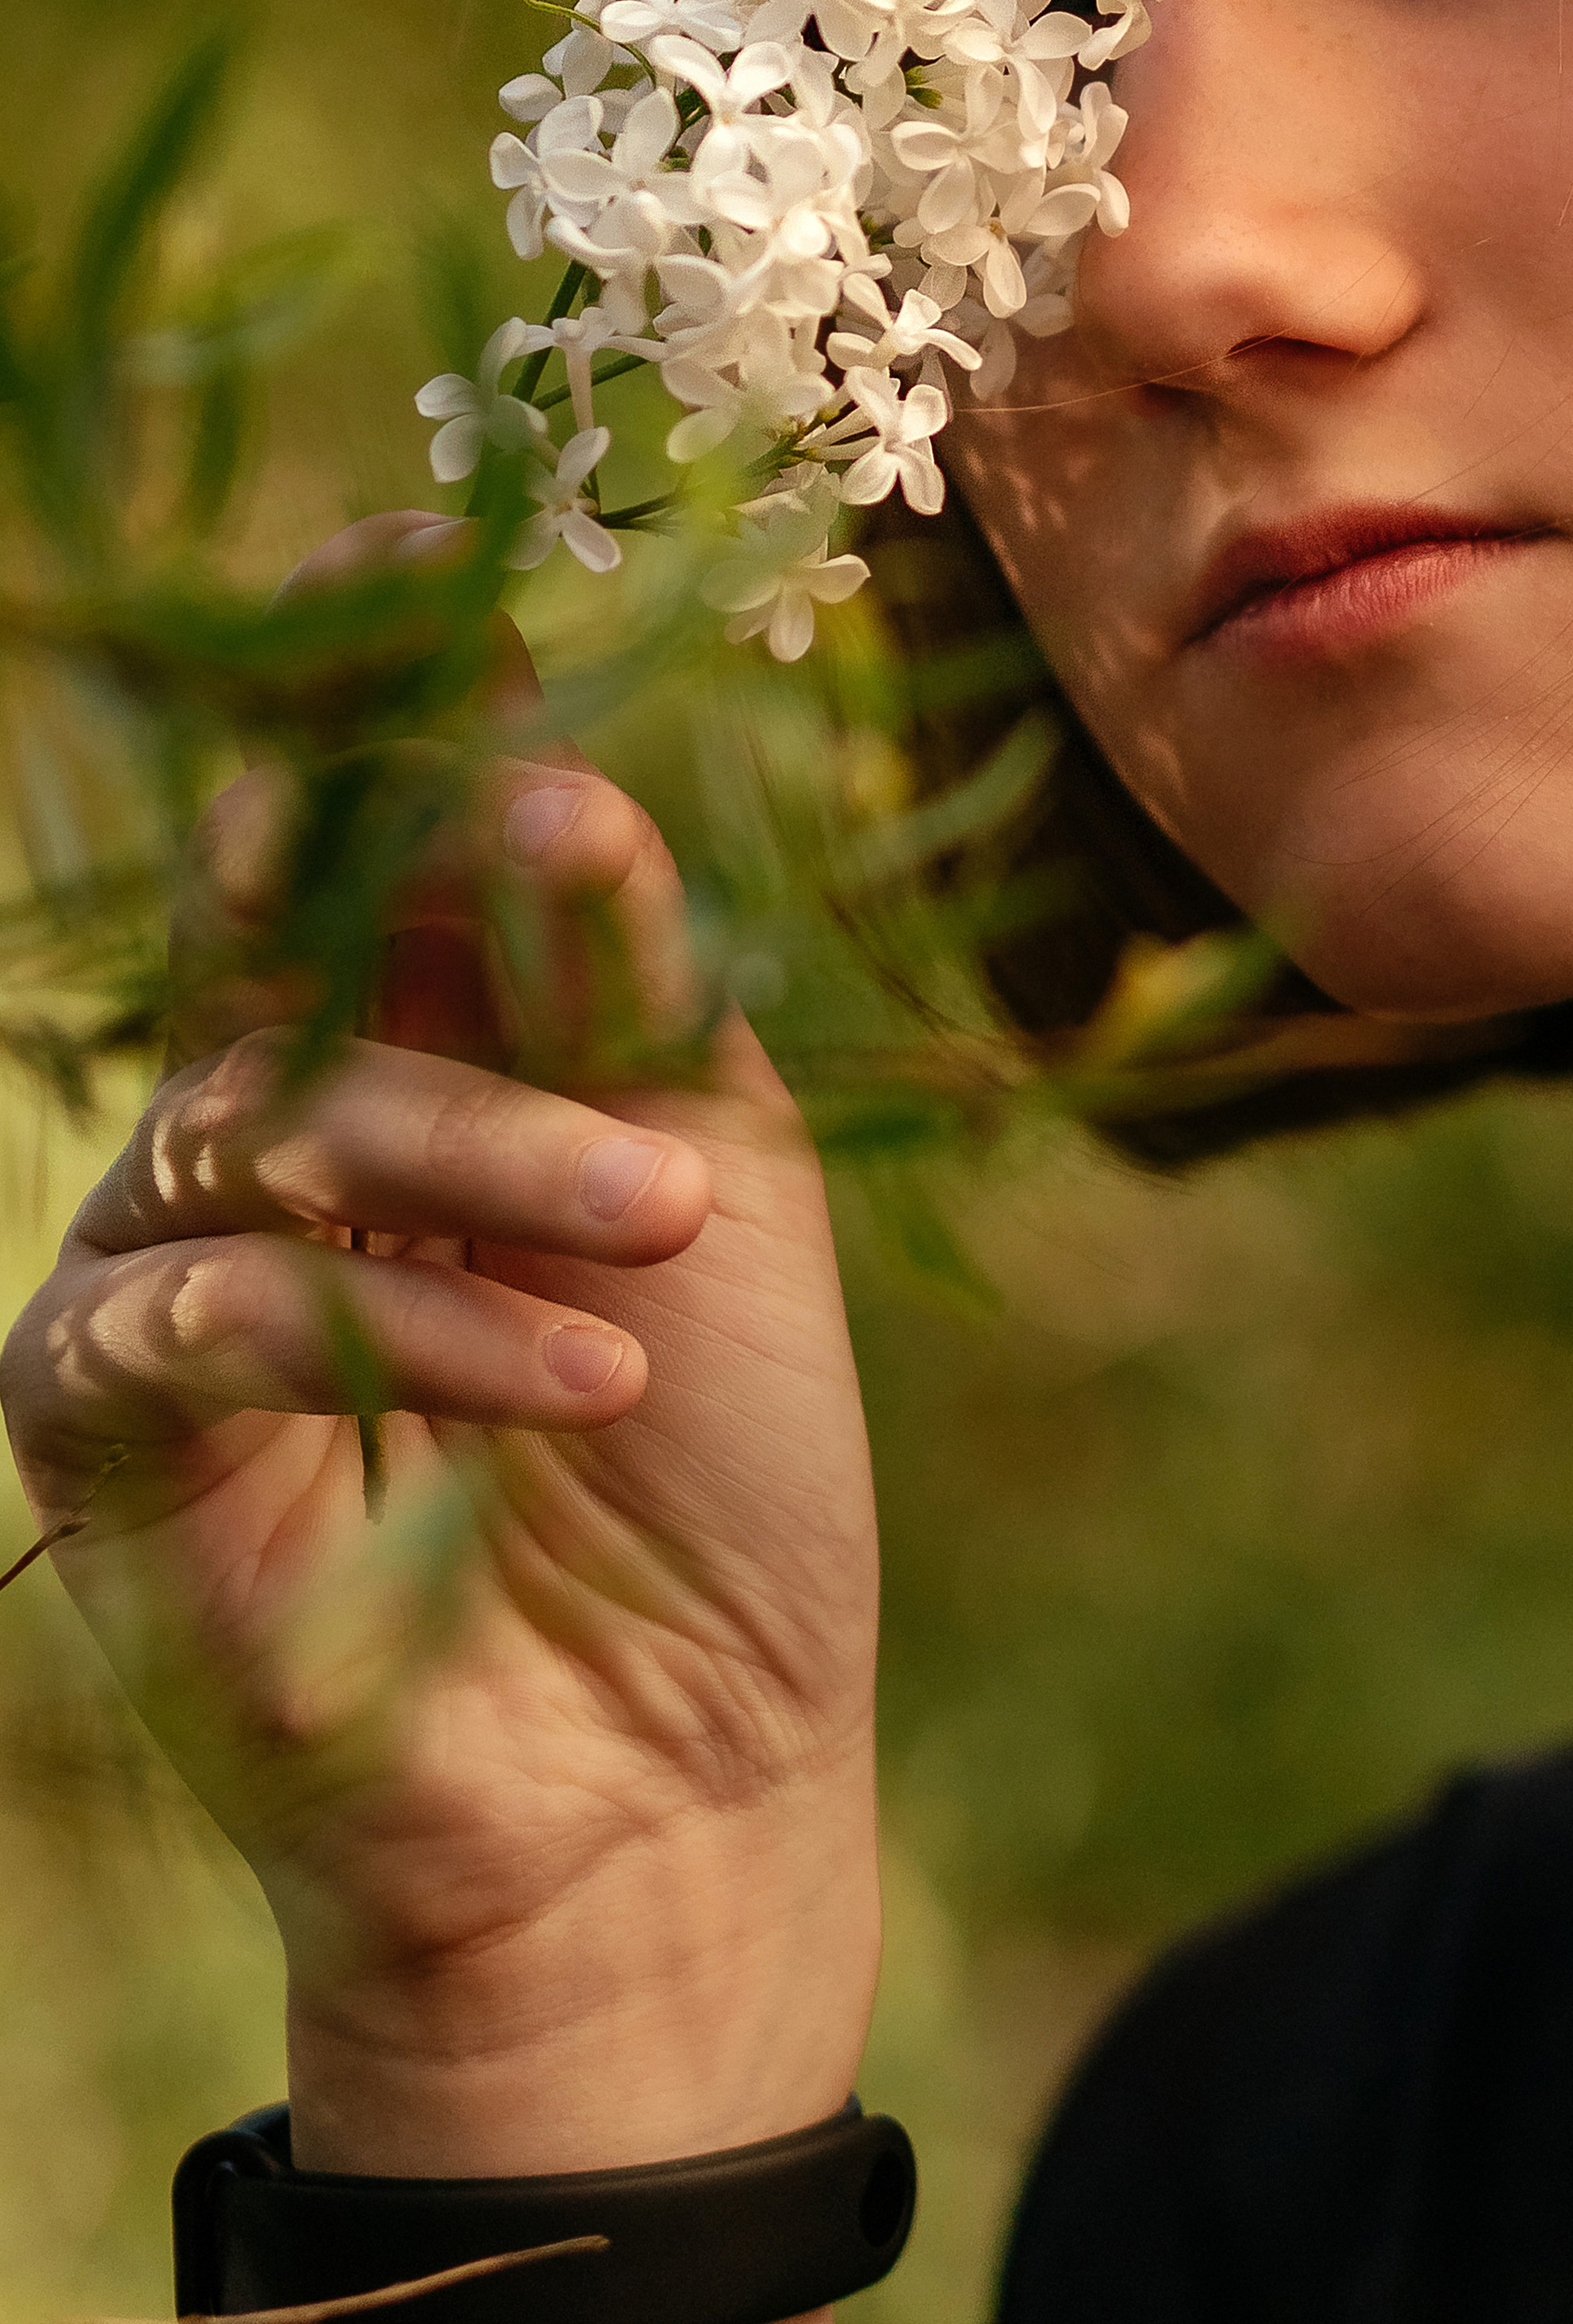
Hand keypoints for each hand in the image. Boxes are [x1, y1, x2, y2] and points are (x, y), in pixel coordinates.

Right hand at [0, 526, 881, 2175]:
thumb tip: (563, 777)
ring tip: (669, 1226)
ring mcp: (170, 1260)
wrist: (677, 1776)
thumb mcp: (717, 1196)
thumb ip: (631, 1001)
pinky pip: (204, 1309)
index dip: (380, 679)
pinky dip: (404, 1319)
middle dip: (381, 839)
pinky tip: (580, 1372)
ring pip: (262, 1104)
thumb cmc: (718, 1479)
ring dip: (484, 1144)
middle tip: (529, 810)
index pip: (369, 816)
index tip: (430, 547)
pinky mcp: (103, 1424)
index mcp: (430, 1034)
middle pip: (264, 911)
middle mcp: (276, 1117)